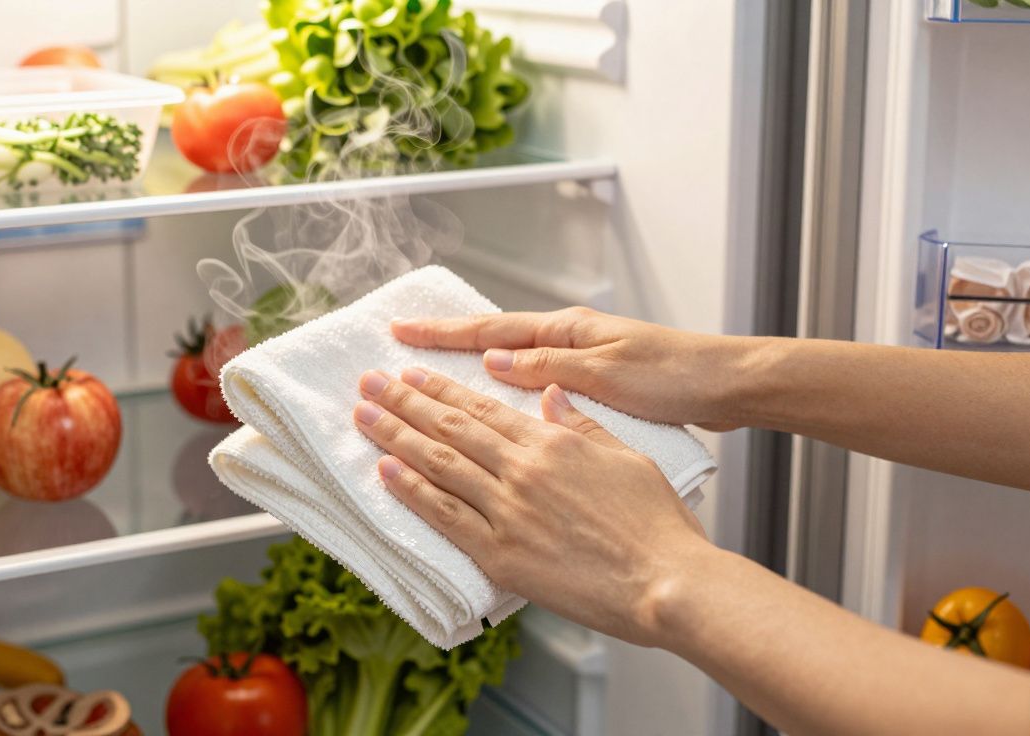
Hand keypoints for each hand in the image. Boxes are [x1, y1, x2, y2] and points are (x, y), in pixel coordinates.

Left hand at [352, 366, 709, 646]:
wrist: (666, 583)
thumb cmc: (657, 526)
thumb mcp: (627, 457)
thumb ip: (583, 425)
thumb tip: (550, 396)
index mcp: (553, 442)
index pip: (481, 407)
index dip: (440, 388)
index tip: (410, 372)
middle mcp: (522, 470)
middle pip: (450, 427)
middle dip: (404, 400)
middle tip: (369, 382)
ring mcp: (507, 511)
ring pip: (438, 464)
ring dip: (394, 436)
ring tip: (363, 415)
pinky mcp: (501, 555)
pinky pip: (444, 516)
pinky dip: (410, 491)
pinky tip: (384, 471)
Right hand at [392, 307, 758, 430]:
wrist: (729, 386)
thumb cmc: (676, 377)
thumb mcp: (609, 372)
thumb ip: (549, 367)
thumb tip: (492, 360)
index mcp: (567, 332)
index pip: (490, 330)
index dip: (442, 334)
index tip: (400, 332)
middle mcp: (567, 341)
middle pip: (493, 340)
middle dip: (444, 345)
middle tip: (398, 349)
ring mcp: (579, 362)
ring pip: (510, 361)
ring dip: (470, 366)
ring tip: (430, 374)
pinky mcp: (592, 386)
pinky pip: (533, 384)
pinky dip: (505, 389)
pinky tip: (493, 406)